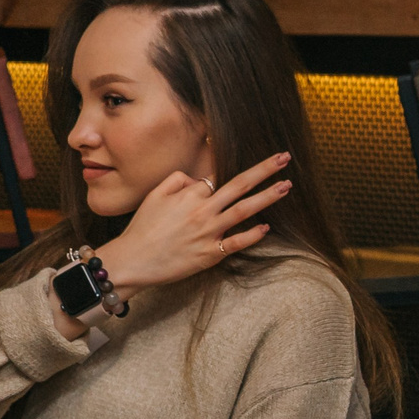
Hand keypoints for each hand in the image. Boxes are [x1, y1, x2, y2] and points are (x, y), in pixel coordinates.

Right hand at [99, 152, 294, 296]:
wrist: (132, 260)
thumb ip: (177, 180)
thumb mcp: (154, 195)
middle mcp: (202, 210)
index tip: (256, 159)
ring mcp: (208, 232)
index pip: (219, 176)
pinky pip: (235, 242)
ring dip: (267, 196)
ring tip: (286, 185)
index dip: (236, 166)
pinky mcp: (209, 253)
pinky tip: (266, 227)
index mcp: (190, 194)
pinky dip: (252, 235)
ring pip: (244, 210)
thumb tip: (198, 179)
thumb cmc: (143, 228)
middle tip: (285, 157)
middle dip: (264, 169)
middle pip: (240, 185)